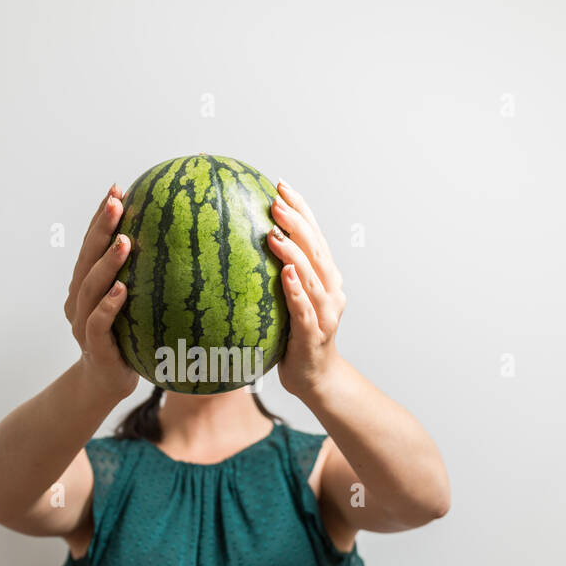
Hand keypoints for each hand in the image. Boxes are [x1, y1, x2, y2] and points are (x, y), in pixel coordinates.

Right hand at [63, 183, 138, 400]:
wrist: (104, 386)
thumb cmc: (128, 342)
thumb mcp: (137, 307)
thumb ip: (148, 280)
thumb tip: (190, 249)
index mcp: (86, 285)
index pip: (92, 244)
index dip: (101, 216)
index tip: (118, 189)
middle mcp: (78, 300)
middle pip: (86, 257)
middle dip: (100, 227)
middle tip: (117, 201)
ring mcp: (82, 324)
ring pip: (89, 287)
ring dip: (105, 263)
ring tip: (124, 241)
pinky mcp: (93, 347)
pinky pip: (98, 323)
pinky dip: (109, 306)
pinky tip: (122, 290)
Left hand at [267, 180, 346, 399]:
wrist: (316, 380)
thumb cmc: (295, 340)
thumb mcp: (284, 303)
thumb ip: (272, 277)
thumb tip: (234, 249)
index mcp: (326, 279)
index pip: (315, 236)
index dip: (301, 209)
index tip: (280, 185)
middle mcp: (331, 291)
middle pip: (317, 249)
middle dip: (297, 222)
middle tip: (275, 201)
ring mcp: (325, 313)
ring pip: (312, 276)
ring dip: (294, 252)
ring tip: (274, 233)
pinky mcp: (314, 335)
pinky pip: (305, 309)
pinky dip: (296, 290)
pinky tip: (285, 274)